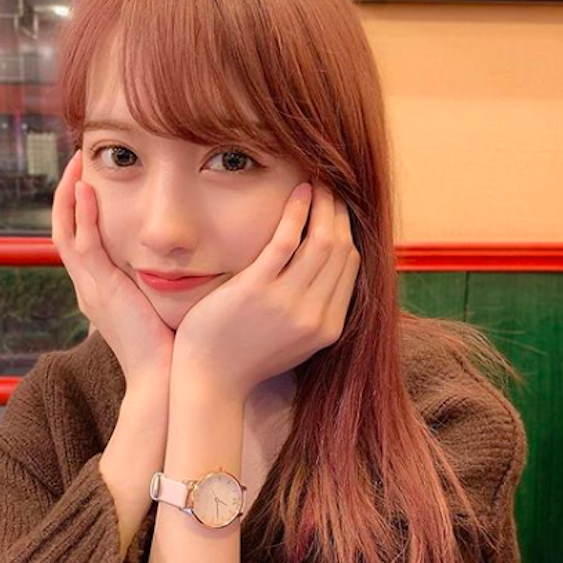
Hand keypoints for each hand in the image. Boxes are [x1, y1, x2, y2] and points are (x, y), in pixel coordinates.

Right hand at [51, 150, 175, 388]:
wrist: (162, 377)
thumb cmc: (168, 344)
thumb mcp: (159, 304)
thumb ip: (158, 279)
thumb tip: (179, 259)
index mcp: (98, 289)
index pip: (79, 238)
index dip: (80, 207)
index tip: (93, 177)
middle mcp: (87, 285)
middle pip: (64, 229)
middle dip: (68, 193)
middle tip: (78, 159)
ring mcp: (90, 288)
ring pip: (66, 232)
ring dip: (70, 195)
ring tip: (78, 162)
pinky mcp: (101, 290)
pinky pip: (85, 246)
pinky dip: (84, 216)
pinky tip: (89, 189)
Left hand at [173, 180, 360, 398]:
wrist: (210, 380)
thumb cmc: (245, 356)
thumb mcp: (294, 340)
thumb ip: (314, 309)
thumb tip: (327, 272)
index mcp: (328, 328)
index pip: (351, 265)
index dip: (348, 230)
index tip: (338, 209)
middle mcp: (314, 315)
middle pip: (342, 249)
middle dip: (339, 212)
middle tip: (331, 187)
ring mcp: (287, 303)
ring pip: (323, 241)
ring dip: (323, 205)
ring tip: (316, 183)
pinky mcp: (257, 290)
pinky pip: (287, 241)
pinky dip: (297, 212)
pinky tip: (298, 192)